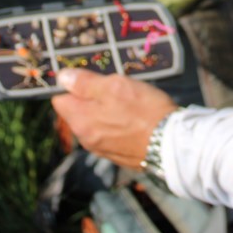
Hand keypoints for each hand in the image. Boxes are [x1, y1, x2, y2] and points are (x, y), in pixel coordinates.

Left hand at [52, 68, 177, 168]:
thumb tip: (61, 78)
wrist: (173, 144)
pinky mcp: (118, 155)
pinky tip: (134, 118)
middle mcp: (86, 139)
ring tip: (128, 102)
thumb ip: (85, 83)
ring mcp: (102, 149)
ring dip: (105, 110)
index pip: (60, 99)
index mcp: (80, 121)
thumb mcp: (114, 87)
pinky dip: (116, 124)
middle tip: (115, 87)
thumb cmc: (144, 111)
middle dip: (91, 97)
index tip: (90, 77)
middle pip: (78, 111)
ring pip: (95, 122)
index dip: (71, 85)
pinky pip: (109, 134)